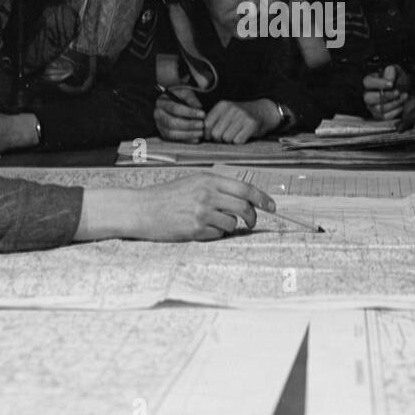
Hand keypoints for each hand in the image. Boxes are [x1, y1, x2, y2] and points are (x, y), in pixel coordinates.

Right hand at [78, 174, 276, 240]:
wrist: (142, 209)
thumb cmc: (166, 196)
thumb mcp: (193, 182)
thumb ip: (216, 187)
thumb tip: (243, 198)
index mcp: (208, 179)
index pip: (245, 187)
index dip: (263, 198)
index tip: (272, 206)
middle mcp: (208, 194)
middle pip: (244, 207)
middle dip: (252, 217)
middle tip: (251, 222)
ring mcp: (202, 212)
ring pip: (232, 224)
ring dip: (229, 227)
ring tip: (213, 223)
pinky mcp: (196, 229)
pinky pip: (218, 235)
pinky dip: (214, 234)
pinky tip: (199, 229)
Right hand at [154, 87, 204, 141]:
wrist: (171, 104)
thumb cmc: (179, 98)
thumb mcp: (184, 93)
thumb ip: (191, 99)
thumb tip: (198, 107)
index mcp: (161, 103)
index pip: (175, 108)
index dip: (189, 112)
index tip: (202, 114)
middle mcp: (158, 115)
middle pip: (172, 123)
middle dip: (189, 125)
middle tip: (202, 124)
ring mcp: (160, 126)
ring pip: (172, 134)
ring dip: (188, 134)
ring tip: (201, 132)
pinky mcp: (164, 135)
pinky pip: (175, 141)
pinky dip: (186, 141)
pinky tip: (196, 138)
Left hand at [205, 99, 277, 143]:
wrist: (264, 111)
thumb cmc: (242, 115)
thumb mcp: (227, 112)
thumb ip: (214, 120)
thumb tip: (202, 135)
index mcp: (223, 105)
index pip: (207, 124)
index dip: (208, 134)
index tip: (212, 137)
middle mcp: (232, 109)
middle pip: (216, 133)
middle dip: (219, 139)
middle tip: (225, 137)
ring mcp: (242, 116)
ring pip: (226, 138)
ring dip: (230, 141)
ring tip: (235, 135)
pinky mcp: (251, 124)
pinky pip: (238, 141)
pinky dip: (239, 142)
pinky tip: (243, 135)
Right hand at [362, 65, 410, 119]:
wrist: (407, 93)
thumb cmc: (400, 82)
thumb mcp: (398, 73)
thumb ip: (393, 71)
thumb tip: (389, 71)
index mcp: (370, 82)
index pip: (367, 82)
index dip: (378, 83)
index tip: (391, 84)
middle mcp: (368, 95)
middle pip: (368, 97)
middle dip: (386, 95)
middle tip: (398, 92)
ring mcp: (372, 107)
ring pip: (377, 108)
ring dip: (393, 103)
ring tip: (404, 97)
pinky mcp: (379, 116)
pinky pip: (384, 117)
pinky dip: (394, 112)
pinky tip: (401, 106)